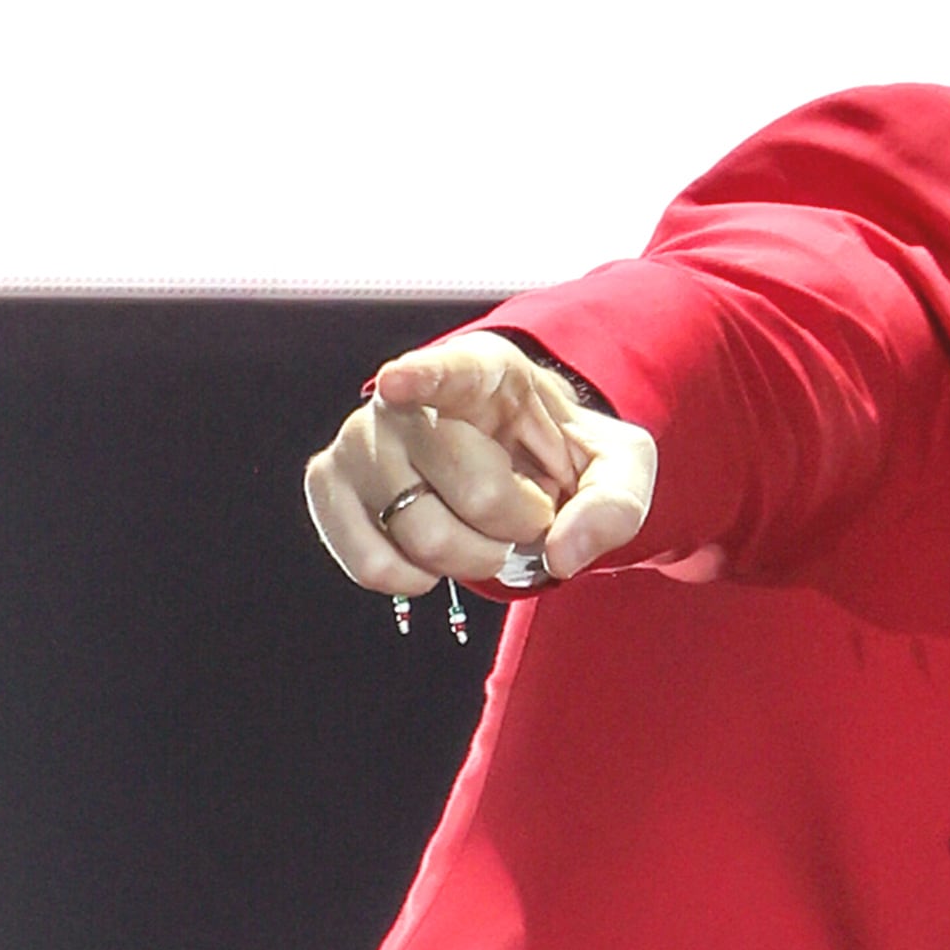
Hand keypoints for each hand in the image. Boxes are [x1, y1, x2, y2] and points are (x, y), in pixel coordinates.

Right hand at [303, 330, 656, 598]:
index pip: (446, 369)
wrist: (517, 468)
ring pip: (418, 534)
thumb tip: (562, 554)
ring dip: (472, 558)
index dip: (422, 377)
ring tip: (485, 531)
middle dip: (516, 524)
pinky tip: (434, 561)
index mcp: (481, 370)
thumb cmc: (561, 455)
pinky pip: (367, 562)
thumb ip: (613, 504)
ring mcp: (359, 440)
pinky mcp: (331, 486)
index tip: (399, 382)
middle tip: (528, 513)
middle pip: (467, 487)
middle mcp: (404, 398)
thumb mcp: (619, 465)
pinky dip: (412, 579)